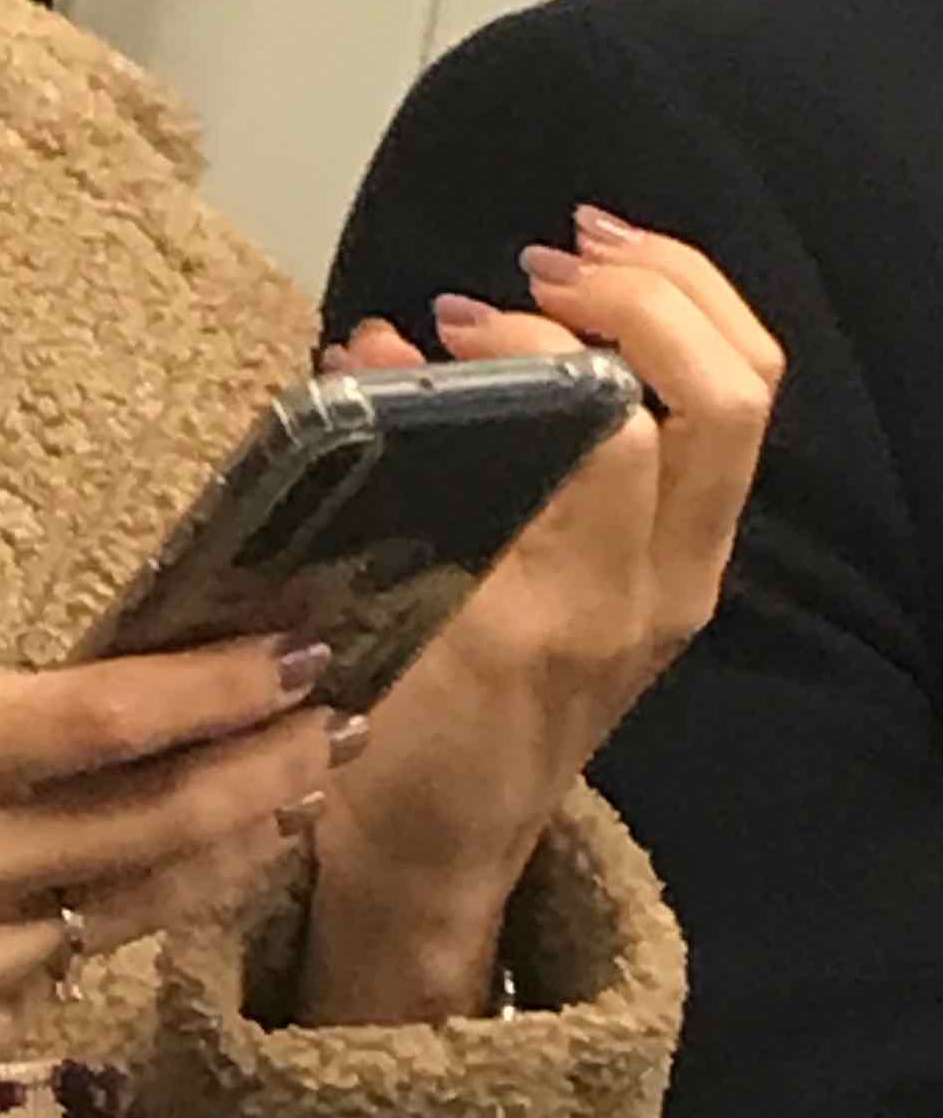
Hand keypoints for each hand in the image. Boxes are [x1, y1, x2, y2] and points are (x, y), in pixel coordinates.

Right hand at [0, 638, 356, 1065]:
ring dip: (241, 843)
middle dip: (266, 769)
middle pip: (155, 820)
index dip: (216, 691)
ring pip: (147, 902)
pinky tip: (203, 870)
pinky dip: (151, 913)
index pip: (103, 720)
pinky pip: (86, 966)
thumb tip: (128, 697)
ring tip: (305, 793)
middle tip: (339, 726)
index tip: (298, 656)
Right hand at [300, 207, 782, 1025]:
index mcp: (577, 608)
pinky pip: (719, 432)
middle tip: (538, 263)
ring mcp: (684, 582)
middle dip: (646, 291)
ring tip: (580, 256)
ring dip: (680, 300)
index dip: (541, 347)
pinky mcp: (680, 577)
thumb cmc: (390, 762)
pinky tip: (594, 322)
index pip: (621, 427)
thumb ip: (385, 491)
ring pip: (746, 396)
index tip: (452, 330)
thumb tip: (379, 348)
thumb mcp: (371, 637)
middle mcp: (661, 589)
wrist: (440, 861)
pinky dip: (679, 347)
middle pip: (729, 391)